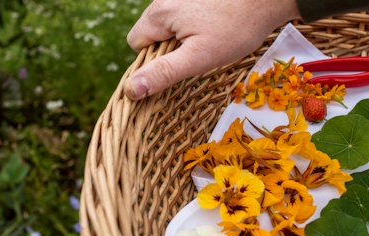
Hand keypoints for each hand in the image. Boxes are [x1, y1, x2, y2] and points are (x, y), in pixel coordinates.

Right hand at [124, 0, 300, 99]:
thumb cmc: (237, 27)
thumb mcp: (198, 58)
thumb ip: (163, 73)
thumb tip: (131, 89)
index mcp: (158, 13)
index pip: (136, 43)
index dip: (152, 60)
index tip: (178, 64)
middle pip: (152, 32)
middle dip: (170, 47)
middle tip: (199, 52)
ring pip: (169, 24)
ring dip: (183, 36)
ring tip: (210, 39)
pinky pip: (184, 14)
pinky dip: (195, 24)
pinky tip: (216, 26)